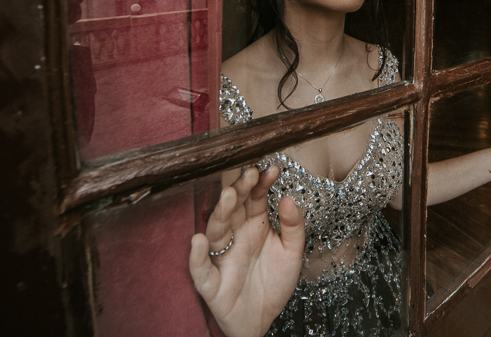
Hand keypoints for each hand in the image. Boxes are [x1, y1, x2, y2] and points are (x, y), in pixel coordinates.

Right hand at [189, 166, 304, 336]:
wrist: (263, 320)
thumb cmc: (274, 283)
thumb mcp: (292, 253)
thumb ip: (293, 227)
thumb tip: (288, 198)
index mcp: (255, 226)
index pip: (255, 199)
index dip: (261, 184)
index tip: (272, 169)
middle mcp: (236, 236)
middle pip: (234, 209)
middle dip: (240, 190)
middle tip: (249, 174)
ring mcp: (221, 257)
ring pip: (216, 231)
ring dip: (220, 213)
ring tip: (228, 196)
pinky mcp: (211, 283)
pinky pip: (200, 269)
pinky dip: (197, 255)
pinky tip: (199, 240)